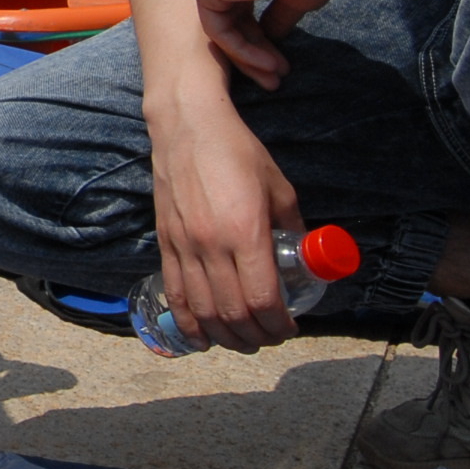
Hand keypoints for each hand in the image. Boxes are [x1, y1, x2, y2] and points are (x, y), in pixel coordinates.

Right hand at [147, 94, 303, 352]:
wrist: (187, 126)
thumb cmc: (237, 152)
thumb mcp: (280, 188)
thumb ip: (292, 228)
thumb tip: (303, 259)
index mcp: (246, 232)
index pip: (262, 298)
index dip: (278, 324)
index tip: (290, 327)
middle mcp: (212, 245)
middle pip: (233, 312)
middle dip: (256, 336)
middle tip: (270, 338)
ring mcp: (185, 246)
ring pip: (203, 310)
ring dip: (225, 336)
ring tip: (242, 341)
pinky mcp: (166, 242)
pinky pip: (175, 293)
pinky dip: (188, 322)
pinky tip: (201, 337)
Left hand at [189, 0, 339, 90]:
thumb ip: (276, 15)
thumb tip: (271, 38)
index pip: (240, 5)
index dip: (260, 36)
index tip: (281, 59)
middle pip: (230, 19)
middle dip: (255, 51)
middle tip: (277, 76)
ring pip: (223, 28)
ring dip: (249, 57)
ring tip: (274, 79)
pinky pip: (219, 31)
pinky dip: (241, 51)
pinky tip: (267, 65)